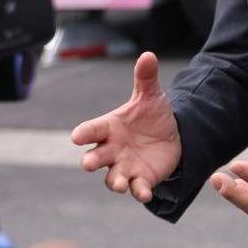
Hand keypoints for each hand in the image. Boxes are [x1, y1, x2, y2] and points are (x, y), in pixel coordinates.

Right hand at [71, 51, 181, 202]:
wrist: (170, 135)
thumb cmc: (150, 116)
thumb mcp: (150, 95)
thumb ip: (145, 78)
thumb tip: (148, 55)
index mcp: (109, 127)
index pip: (91, 130)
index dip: (84, 133)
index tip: (77, 136)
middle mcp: (112, 150)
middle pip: (95, 157)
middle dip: (91, 160)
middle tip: (89, 163)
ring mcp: (124, 166)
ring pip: (112, 178)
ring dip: (115, 182)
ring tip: (120, 185)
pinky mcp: (140, 179)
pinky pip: (136, 188)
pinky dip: (139, 191)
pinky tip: (144, 193)